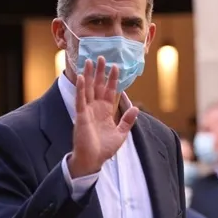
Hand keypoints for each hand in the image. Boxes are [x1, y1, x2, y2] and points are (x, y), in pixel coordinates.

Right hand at [67, 57, 139, 177]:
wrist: (93, 160)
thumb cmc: (104, 149)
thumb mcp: (121, 134)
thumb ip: (127, 121)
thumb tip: (136, 108)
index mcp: (105, 112)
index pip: (110, 91)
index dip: (112, 79)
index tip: (115, 67)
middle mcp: (96, 109)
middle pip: (98, 86)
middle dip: (100, 72)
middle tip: (101, 56)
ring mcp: (88, 111)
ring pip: (88, 89)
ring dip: (89, 75)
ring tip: (90, 61)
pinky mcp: (81, 116)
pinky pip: (80, 100)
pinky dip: (81, 89)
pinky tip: (83, 77)